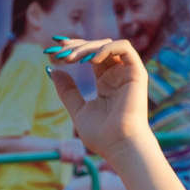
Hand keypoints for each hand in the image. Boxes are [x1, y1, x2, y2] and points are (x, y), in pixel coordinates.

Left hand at [42, 39, 150, 161]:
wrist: (119, 144)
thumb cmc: (101, 134)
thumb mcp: (78, 109)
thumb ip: (67, 91)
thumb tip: (52, 70)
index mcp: (105, 82)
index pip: (89, 56)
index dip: (72, 49)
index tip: (52, 51)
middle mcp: (117, 74)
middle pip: (96, 48)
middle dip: (75, 46)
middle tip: (57, 52)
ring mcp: (127, 72)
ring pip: (108, 45)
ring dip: (86, 48)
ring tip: (68, 58)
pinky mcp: (137, 71)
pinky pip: (124, 48)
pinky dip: (106, 48)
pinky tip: (90, 59)